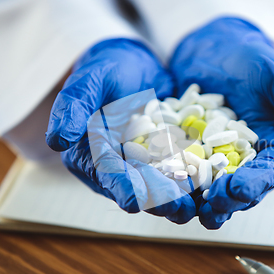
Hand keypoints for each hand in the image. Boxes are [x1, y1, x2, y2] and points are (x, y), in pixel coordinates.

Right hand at [46, 39, 195, 223]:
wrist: (134, 64)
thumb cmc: (106, 68)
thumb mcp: (89, 80)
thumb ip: (73, 106)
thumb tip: (58, 139)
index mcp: (92, 153)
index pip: (105, 172)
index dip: (119, 187)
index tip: (132, 201)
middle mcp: (118, 165)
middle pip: (137, 186)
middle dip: (157, 200)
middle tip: (178, 210)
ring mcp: (145, 163)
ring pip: (162, 184)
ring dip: (180, 198)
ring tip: (199, 207)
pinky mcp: (169, 156)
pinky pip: (183, 170)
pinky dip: (198, 179)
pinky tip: (215, 187)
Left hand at [170, 17, 273, 228]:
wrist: (213, 46)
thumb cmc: (251, 58)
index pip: (271, 172)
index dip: (257, 184)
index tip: (238, 190)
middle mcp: (249, 157)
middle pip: (242, 187)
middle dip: (227, 199)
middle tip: (210, 204)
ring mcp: (218, 157)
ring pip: (213, 187)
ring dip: (202, 201)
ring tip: (188, 209)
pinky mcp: (191, 152)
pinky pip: (184, 170)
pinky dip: (176, 180)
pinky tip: (164, 185)